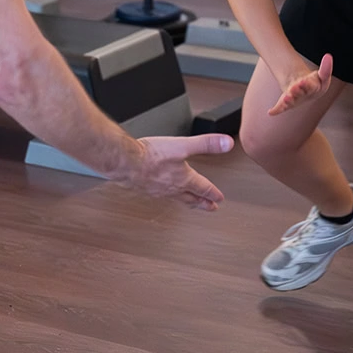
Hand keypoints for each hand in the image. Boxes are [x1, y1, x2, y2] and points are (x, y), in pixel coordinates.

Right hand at [119, 133, 233, 210]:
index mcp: (185, 179)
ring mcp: (158, 191)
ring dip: (186, 201)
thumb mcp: (183, 145)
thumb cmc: (152, 156)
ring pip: (177, 199)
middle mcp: (173, 188)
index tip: (219, 198)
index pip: (204, 188)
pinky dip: (167, 196)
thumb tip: (226, 143)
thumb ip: (206, 144)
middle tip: (210, 209)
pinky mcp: (145, 188)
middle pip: (192, 199)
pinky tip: (162, 192)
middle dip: (202, 204)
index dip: (213, 193)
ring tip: (189, 202)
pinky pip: (161, 196)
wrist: (126, 162)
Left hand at [270, 54, 333, 115]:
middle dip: (297, 90)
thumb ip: (326, 67)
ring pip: (291, 101)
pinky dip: (277, 110)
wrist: (306, 90)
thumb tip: (328, 56)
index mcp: (314, 89)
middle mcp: (304, 95)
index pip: (312, 86)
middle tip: (294, 87)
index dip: (308, 84)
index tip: (303, 80)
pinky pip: (281, 107)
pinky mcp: (286, 102)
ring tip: (285, 98)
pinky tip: (271, 112)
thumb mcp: (322, 75)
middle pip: (300, 93)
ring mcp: (295, 99)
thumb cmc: (316, 83)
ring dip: (288, 100)